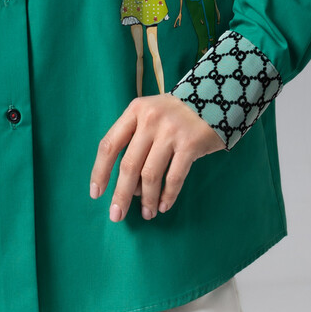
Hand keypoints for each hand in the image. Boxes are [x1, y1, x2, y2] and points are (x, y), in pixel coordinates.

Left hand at [90, 94, 226, 222]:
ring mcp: (171, 131)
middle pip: (128, 164)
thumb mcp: (150, 114)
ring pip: (150, 174)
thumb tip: (128, 185)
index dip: (100, 171)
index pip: (109, 144)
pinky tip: (163, 206)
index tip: (96, 193)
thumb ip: (135, 140)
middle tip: (116, 215)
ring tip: (147, 213)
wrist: (214, 96)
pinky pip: (174, 177)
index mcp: (135, 111)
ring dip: (146, 199)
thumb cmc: (174, 113)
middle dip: (121, 194)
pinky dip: (167, 195)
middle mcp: (150, 120)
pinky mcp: (191, 143)